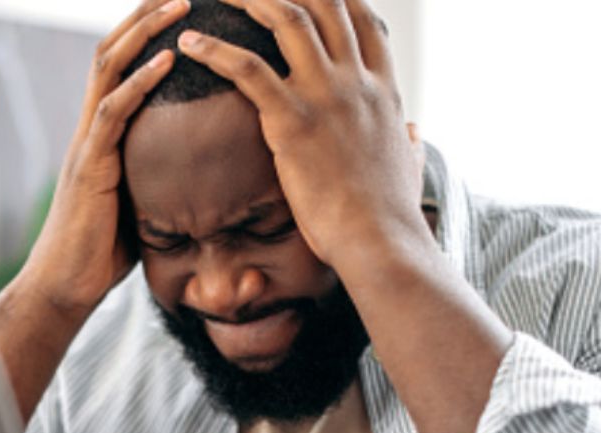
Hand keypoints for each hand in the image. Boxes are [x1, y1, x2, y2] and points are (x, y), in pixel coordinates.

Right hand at [18, 0, 187, 316]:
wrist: (65, 287)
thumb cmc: (102, 251)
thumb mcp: (138, 201)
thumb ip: (156, 174)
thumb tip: (200, 170)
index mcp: (104, 133)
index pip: (124, 64)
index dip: (149, 30)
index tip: (184, 4)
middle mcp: (91, 128)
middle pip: (113, 50)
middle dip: (146, 14)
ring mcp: (87, 143)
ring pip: (109, 69)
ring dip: (144, 33)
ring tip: (178, 4)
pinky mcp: (89, 166)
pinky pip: (113, 113)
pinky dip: (139, 83)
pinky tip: (166, 61)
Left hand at [176, 0, 428, 269]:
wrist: (380, 240)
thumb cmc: (388, 214)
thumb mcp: (408, 164)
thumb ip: (407, 141)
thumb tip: (411, 133)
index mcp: (383, 89)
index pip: (362, 18)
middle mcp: (356, 81)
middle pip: (324, 3)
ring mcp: (327, 95)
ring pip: (287, 17)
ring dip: (249, 0)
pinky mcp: (293, 120)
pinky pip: (248, 69)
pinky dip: (214, 50)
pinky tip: (188, 44)